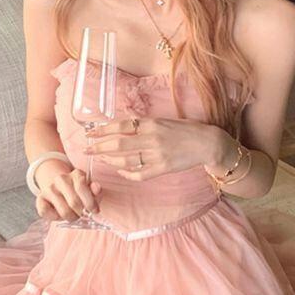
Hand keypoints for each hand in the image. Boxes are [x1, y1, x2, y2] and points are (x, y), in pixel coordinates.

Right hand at [35, 166, 101, 222]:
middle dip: (81, 213)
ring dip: (71, 217)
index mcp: (76, 174)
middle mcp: (61, 179)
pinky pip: (46, 212)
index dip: (90, 202)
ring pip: (63, 211)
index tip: (94, 211)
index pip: (82, 187)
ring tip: (73, 215)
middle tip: (83, 215)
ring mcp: (49, 188)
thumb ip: (95, 191)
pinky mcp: (40, 198)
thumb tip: (97, 188)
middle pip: (74, 202)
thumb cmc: (78, 192)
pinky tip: (59, 214)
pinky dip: (55, 217)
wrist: (59, 188)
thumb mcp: (90, 190)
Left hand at [85, 116, 214, 180]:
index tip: (90, 132)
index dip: (103, 129)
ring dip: (110, 160)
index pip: (121, 125)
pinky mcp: (163, 168)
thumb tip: (124, 125)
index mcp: (152, 123)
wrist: (208, 143)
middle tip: (86, 149)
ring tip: (100, 159)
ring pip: (127, 160)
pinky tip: (120, 171)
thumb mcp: (164, 121)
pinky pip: (140, 173)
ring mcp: (157, 155)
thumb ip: (145, 124)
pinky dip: (127, 173)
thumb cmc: (187, 130)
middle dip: (99, 146)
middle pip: (119, 143)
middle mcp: (152, 138)